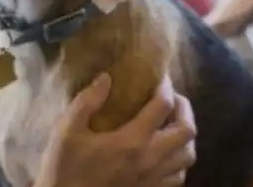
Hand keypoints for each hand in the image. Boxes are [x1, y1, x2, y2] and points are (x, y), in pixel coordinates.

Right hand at [35, 73, 196, 186]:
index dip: (165, 85)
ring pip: (188, 155)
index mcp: (132, 141)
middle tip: (171, 98)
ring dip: (185, 136)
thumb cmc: (65, 169)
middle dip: (184, 108)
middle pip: (186, 130)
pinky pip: (178, 176)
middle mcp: (150, 160)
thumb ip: (86, 102)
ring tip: (172, 124)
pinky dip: (179, 161)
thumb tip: (106, 77)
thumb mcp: (66, 132)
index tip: (159, 76)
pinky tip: (166, 154)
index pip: (163, 105)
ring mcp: (153, 179)